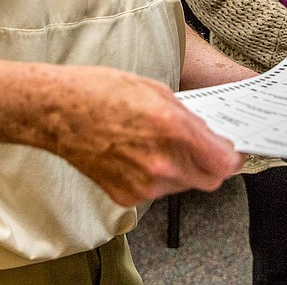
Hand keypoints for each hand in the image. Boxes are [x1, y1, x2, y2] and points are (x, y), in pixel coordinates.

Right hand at [47, 66, 244, 206]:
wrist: (56, 112)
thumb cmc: (97, 92)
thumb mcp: (153, 89)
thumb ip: (186, 116)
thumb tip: (206, 133)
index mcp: (171, 128)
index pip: (223, 160)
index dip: (231, 155)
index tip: (231, 150)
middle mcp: (161, 162)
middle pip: (209, 179)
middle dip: (210, 164)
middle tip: (201, 148)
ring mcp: (143, 184)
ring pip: (183, 186)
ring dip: (182, 170)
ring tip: (158, 145)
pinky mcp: (126, 196)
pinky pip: (156, 191)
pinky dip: (156, 177)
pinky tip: (139, 155)